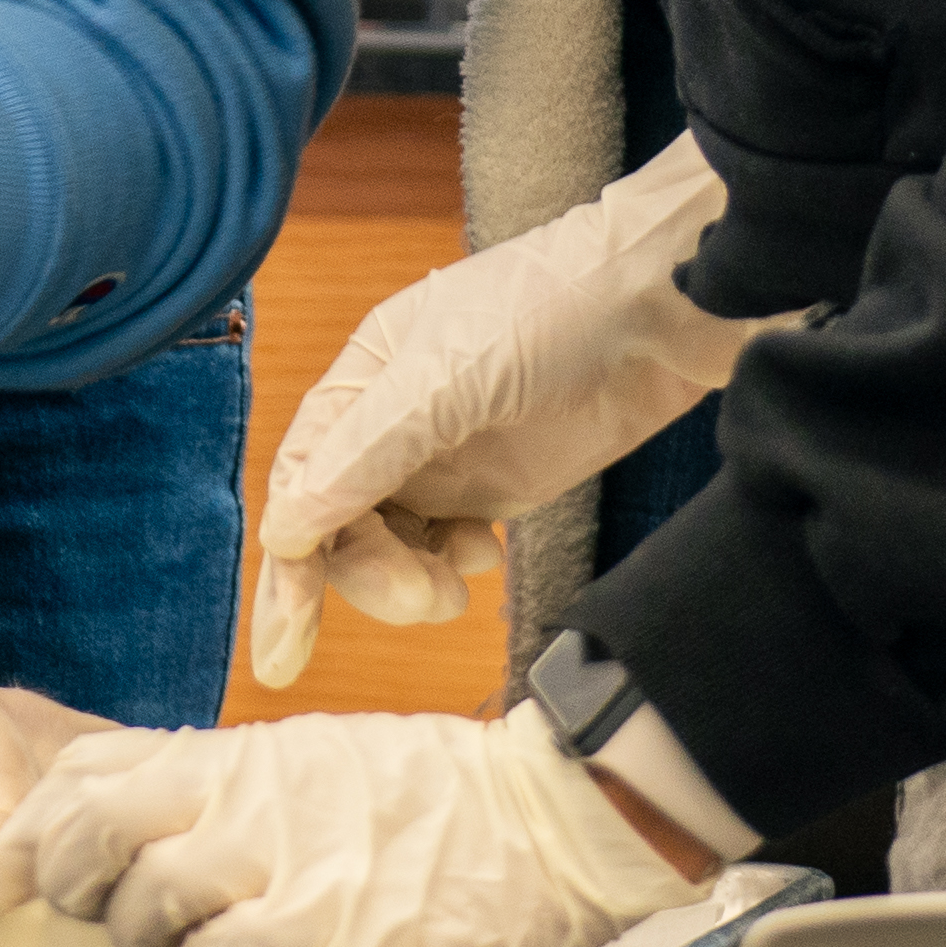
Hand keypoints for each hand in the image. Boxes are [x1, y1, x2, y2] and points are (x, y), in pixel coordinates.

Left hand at [0, 709, 709, 946]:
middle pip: (92, 842)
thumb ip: (214, 784)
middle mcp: (239, 805)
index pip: (85, 776)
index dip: (30, 828)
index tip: (3, 869)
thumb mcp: (305, 759)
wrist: (543, 818)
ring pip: (151, 921)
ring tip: (197, 946)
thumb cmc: (428, 792)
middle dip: (72, 888)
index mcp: (232, 756)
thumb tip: (127, 815)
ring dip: (157, 946)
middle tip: (94, 914)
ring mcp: (279, 873)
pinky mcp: (324, 941)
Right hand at [248, 134, 754, 685]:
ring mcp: (445, 456)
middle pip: (342, 526)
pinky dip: (449, 566)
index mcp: (362, 380)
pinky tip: (485, 556)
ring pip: (390, 544)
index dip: (290, 563)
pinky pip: (441, 545)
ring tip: (458, 589)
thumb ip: (363, 456)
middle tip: (423, 601)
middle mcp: (391, 421)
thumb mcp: (443, 381)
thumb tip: (283, 531)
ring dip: (407, 581)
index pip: (302, 482)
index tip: (288, 637)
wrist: (662, 309)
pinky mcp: (496, 485)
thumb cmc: (550, 311)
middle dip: (369, 574)